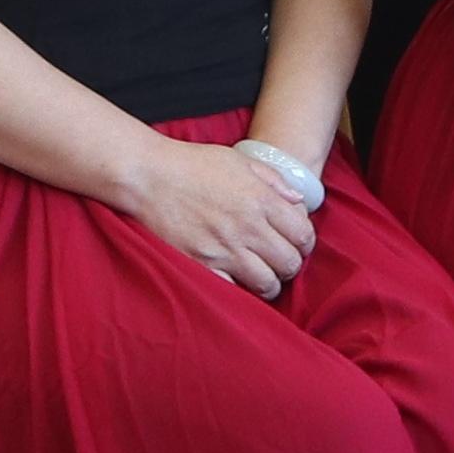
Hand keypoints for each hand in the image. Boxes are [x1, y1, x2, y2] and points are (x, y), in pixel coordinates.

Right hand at [122, 135, 318, 295]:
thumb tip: (298, 200)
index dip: (305, 243)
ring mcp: (224, 250)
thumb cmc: (192, 164)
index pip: (303, 234)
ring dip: (269, 283)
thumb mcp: (240, 161)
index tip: (298, 244)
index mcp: (261, 201)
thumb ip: (274, 180)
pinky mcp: (201, 265)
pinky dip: (240, 292)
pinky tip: (237, 281)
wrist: (148, 176)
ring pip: (267, 283)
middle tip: (281, 262)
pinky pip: (233, 292)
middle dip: (291, 265)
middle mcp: (248, 228)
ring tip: (262, 276)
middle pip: (289, 262)